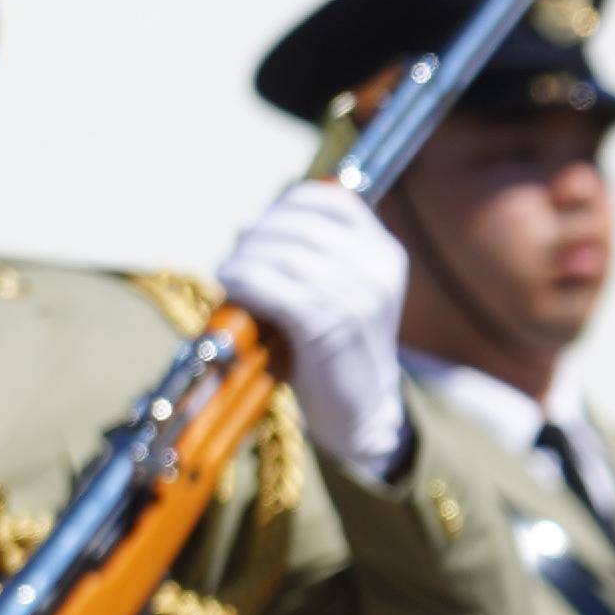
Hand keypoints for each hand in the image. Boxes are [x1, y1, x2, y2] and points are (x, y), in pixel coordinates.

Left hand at [221, 184, 408, 471]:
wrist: (362, 413)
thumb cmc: (338, 353)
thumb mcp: (346, 294)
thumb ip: (319, 257)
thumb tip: (255, 226)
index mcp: (385, 255)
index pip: (332, 202)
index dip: (288, 204)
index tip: (263, 222)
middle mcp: (375, 270)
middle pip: (301, 225)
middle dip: (258, 234)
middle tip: (235, 252)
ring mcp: (355, 297)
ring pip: (282, 254)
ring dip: (244, 258)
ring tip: (229, 273)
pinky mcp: (326, 324)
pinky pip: (271, 286)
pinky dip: (242, 280)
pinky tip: (229, 286)